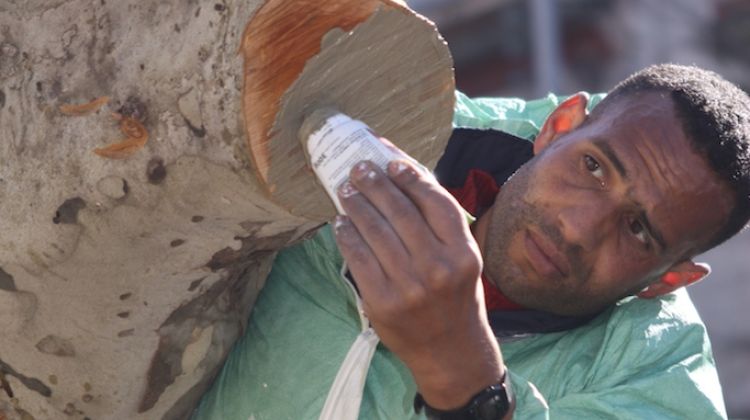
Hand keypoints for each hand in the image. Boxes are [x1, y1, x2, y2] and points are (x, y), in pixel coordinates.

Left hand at [333, 158, 504, 408]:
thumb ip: (439, 225)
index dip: (412, 177)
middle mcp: (438, 268)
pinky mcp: (382, 301)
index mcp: (464, 254)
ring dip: (357, 204)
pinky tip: (342, 222)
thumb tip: (405, 178)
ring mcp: (409, 286)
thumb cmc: (456, 297)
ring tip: (346, 189)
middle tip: (360, 169)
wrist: (449, 350)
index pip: (436, 202)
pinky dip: (347, 234)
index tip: (392, 162)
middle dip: (376, 184)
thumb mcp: (463, 259)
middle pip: (401, 212)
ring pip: (376, 231)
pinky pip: (358, 257)